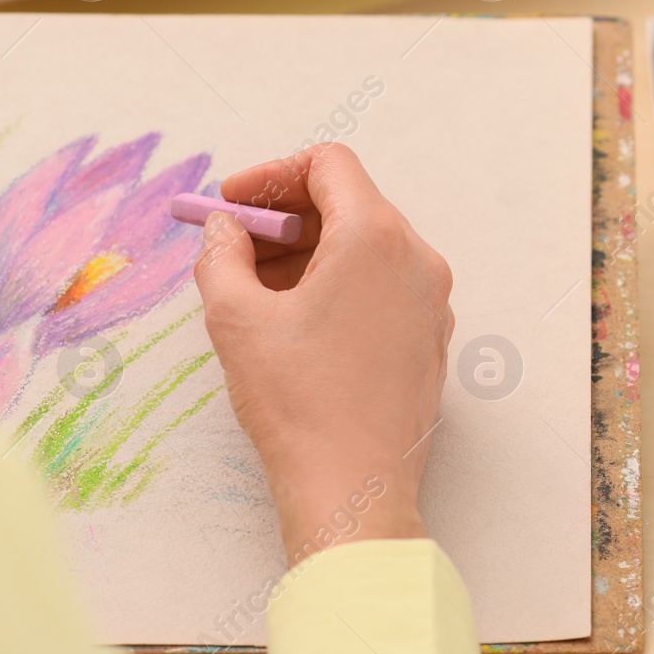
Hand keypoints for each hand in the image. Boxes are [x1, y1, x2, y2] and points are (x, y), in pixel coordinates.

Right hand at [191, 144, 454, 562]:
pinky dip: (340, 285)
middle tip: (233, 247)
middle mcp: (417, 259)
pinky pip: (384, 286)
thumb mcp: (236, 318)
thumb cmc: (297, 402)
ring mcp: (433, 300)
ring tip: (255, 289)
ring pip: (367, 248)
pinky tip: (297, 323)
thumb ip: (221, 255)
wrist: (355, 488)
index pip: (329, 165)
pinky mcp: (431, 338)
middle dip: (285, 218)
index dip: (272, 175)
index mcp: (376, 237)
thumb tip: (223, 230)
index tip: (231, 204)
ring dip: (309, 253)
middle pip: (350, 204)